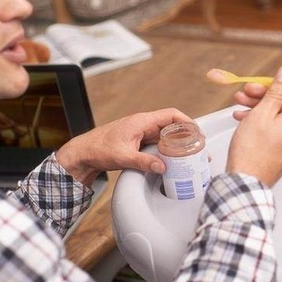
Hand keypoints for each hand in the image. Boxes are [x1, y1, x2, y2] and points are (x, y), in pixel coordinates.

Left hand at [56, 108, 193, 185]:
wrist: (83, 153)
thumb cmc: (98, 149)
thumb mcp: (123, 156)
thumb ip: (144, 162)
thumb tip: (162, 167)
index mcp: (141, 121)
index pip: (171, 115)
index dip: (186, 121)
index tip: (197, 132)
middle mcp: (143, 124)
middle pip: (172, 124)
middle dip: (186, 134)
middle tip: (198, 146)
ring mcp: (141, 132)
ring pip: (166, 134)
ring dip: (178, 142)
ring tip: (189, 153)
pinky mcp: (138, 141)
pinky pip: (159, 141)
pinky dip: (168, 148)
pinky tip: (173, 158)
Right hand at [226, 66, 281, 185]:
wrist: (245, 181)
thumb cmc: (252, 152)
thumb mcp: (262, 113)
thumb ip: (276, 91)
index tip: (278, 77)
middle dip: (267, 93)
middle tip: (249, 89)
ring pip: (279, 115)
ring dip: (260, 105)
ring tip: (239, 101)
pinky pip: (275, 127)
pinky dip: (261, 119)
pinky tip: (242, 116)